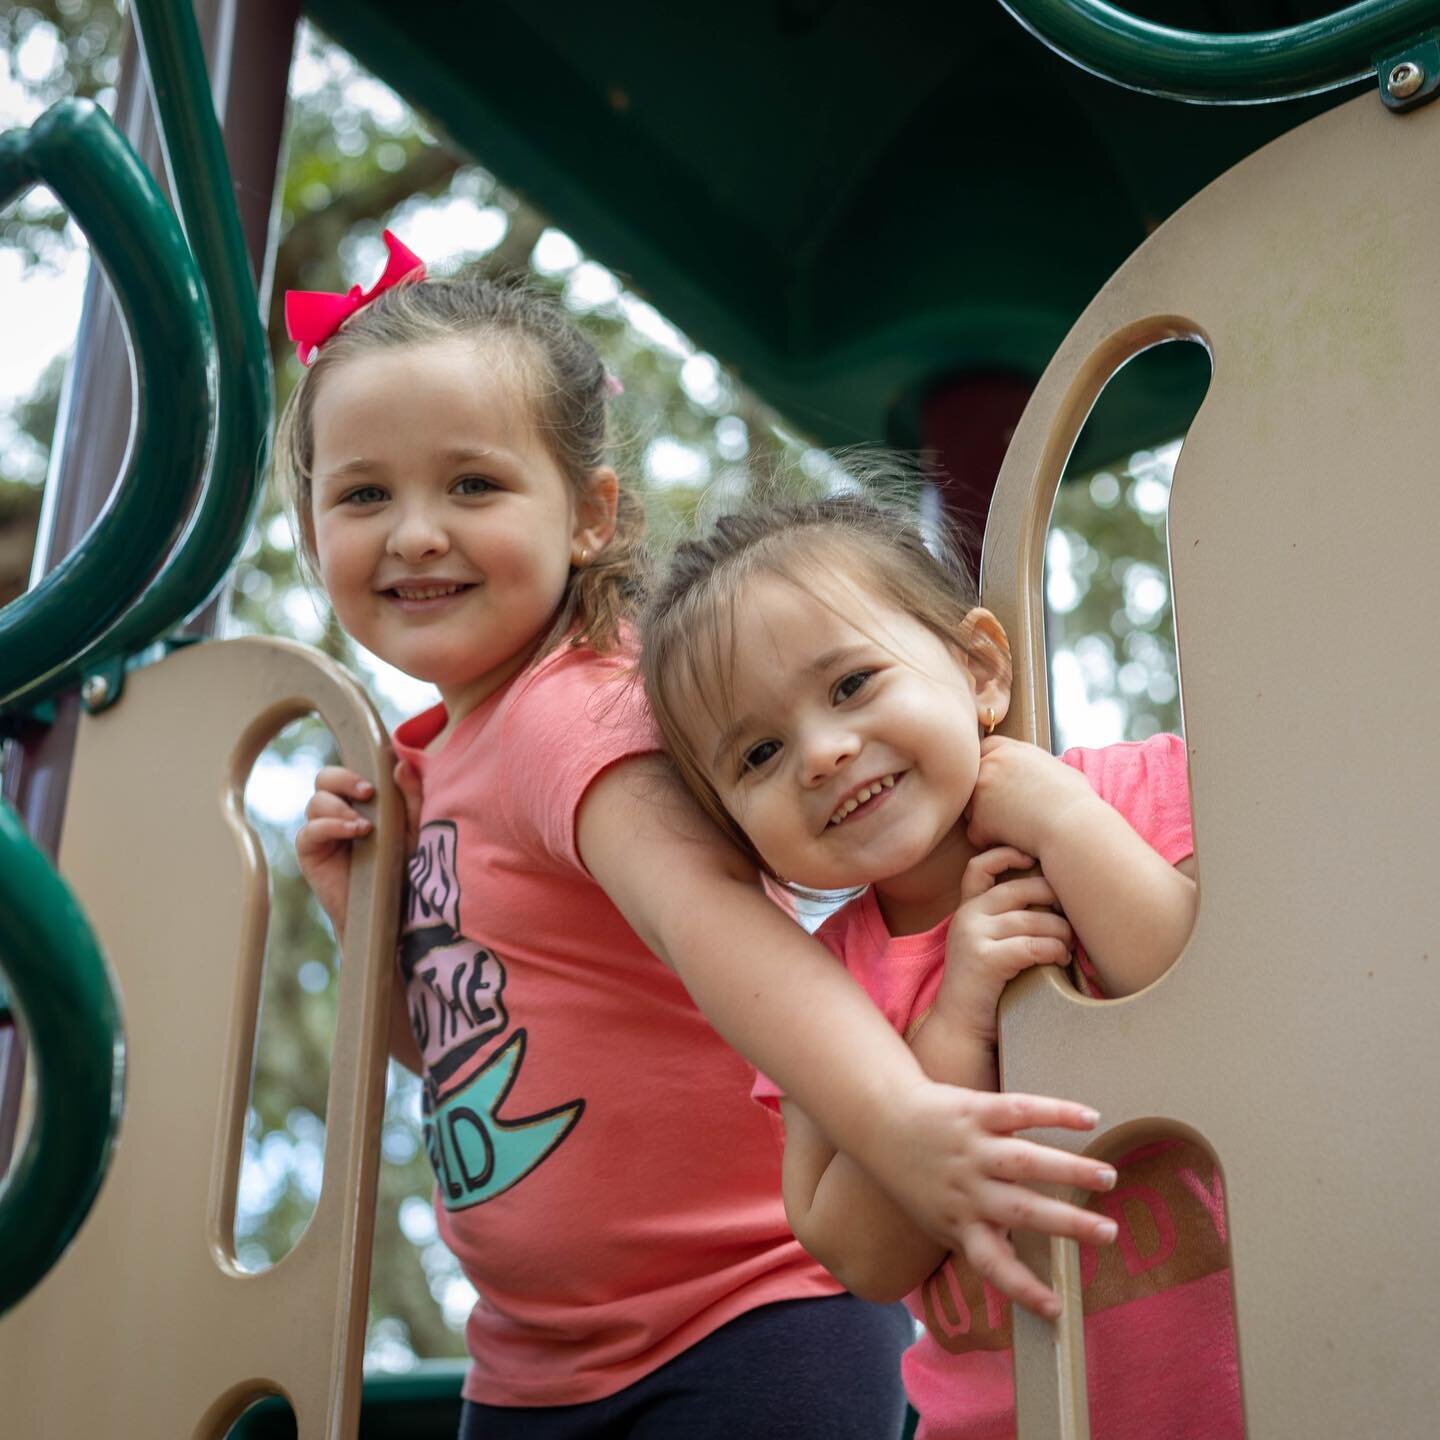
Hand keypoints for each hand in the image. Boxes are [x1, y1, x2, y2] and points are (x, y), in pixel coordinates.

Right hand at [296, 759, 421, 937]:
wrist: (391, 912)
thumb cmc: (405, 869)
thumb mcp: (415, 829)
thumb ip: (412, 796)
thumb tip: (401, 764)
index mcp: (361, 800)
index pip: (350, 770)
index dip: (359, 767)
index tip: (379, 778)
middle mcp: (338, 811)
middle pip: (325, 777)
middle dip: (344, 779)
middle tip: (368, 793)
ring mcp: (322, 831)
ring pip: (317, 801)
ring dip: (341, 807)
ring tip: (366, 827)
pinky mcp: (311, 852)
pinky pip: (310, 830)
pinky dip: (330, 826)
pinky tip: (354, 833)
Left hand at [873, 1077, 1117, 1317]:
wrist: (881, 1120)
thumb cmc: (915, 1177)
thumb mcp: (937, 1219)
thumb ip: (974, 1239)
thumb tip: (1017, 1273)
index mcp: (960, 1222)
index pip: (993, 1264)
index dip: (1023, 1288)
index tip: (1057, 1307)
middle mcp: (969, 1188)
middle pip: (1022, 1210)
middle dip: (1067, 1224)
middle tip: (1108, 1233)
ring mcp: (973, 1148)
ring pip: (1025, 1161)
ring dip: (1069, 1170)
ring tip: (1107, 1176)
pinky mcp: (975, 1110)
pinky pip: (1019, 1110)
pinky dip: (1056, 1112)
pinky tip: (1089, 1118)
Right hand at [936, 846, 1072, 1043]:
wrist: (960, 1029)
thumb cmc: (987, 989)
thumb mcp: (991, 946)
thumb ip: (1009, 922)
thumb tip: (1057, 903)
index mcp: (968, 909)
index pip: (979, 866)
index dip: (1006, 855)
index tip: (1033, 861)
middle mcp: (967, 916)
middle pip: (1021, 889)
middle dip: (1054, 900)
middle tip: (1071, 919)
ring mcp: (972, 935)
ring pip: (1033, 920)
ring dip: (1060, 933)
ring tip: (1068, 948)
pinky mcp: (984, 958)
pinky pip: (1033, 945)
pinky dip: (1054, 950)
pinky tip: (1061, 959)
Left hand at [964, 736, 1095, 859]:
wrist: (1075, 826)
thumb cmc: (1077, 803)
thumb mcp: (1061, 772)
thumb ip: (1040, 768)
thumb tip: (1045, 772)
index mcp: (1012, 750)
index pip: (985, 750)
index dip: (989, 768)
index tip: (998, 785)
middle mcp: (992, 763)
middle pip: (973, 779)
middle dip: (982, 796)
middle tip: (1006, 813)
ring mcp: (982, 789)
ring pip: (970, 808)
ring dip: (985, 821)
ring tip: (1015, 830)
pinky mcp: (979, 818)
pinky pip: (975, 834)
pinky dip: (990, 843)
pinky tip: (1012, 844)